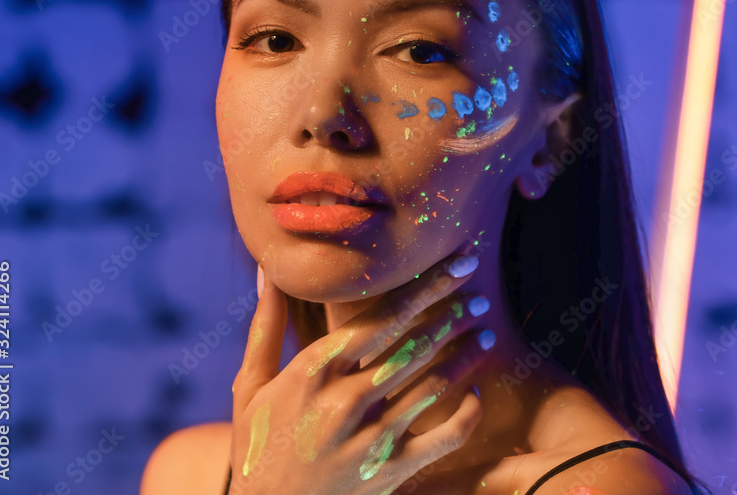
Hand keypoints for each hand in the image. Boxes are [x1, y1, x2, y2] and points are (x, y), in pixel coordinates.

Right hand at [228, 249, 492, 493]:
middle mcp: (345, 401)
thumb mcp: (251, 387)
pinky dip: (468, 412)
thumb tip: (266, 271)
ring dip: (466, 355)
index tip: (456, 264)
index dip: (424, 288)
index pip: (381, 318)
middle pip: (414, 344)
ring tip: (486, 331)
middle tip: (478, 293)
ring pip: (434, 384)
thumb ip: (265, 326)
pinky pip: (445, 437)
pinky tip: (475, 391)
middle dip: (451, 313)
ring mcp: (370, 438)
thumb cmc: (257, 448)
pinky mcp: (390, 472)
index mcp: (313, 372)